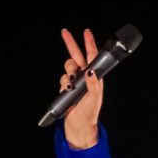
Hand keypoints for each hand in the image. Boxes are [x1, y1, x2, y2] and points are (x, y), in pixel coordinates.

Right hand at [59, 27, 104, 148]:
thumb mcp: (95, 97)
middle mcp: (85, 76)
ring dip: (68, 71)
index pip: (92, 56)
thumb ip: (93, 83)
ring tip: (71, 82)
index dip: (89, 43)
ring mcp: (75, 81)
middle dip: (70, 43)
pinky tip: (67, 90)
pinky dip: (64, 83)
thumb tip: (90, 71)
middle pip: (76, 56)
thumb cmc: (90, 112)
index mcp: (94, 76)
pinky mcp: (67, 87)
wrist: (79, 125)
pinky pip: (63, 78)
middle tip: (64, 32)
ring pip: (68, 67)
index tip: (86, 32)